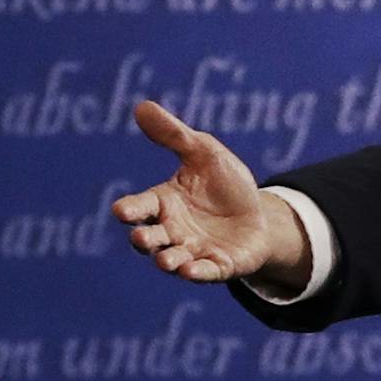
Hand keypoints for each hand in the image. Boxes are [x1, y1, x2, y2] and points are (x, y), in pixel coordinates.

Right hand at [110, 101, 309, 289]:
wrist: (259, 214)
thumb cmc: (224, 184)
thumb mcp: (203, 152)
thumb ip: (174, 135)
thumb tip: (141, 106)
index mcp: (164, 203)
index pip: (140, 206)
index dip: (129, 209)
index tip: (120, 210)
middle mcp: (172, 231)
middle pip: (151, 237)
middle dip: (144, 239)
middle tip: (140, 237)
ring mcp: (192, 251)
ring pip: (172, 259)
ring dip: (167, 261)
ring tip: (165, 261)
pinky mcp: (217, 266)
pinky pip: (204, 272)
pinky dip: (196, 273)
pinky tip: (191, 271)